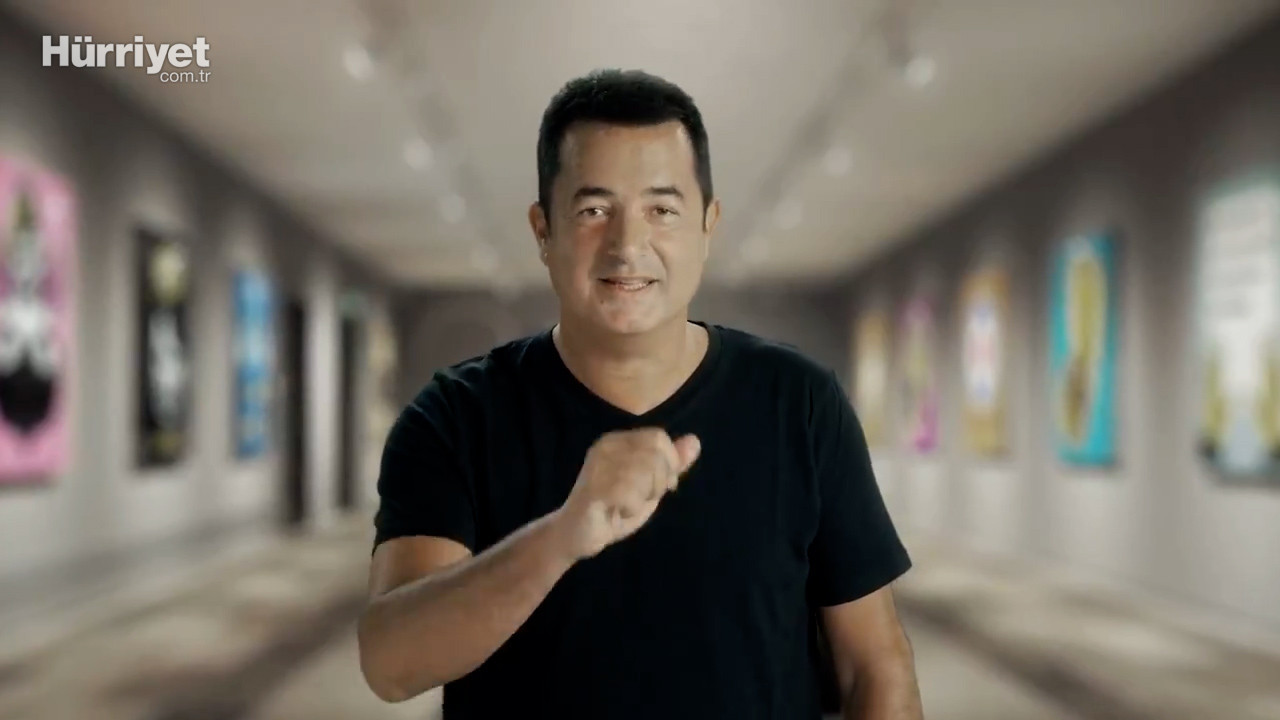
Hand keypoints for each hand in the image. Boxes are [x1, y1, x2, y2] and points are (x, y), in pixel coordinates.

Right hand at [553, 428, 700, 560]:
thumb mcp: (649, 487)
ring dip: (643, 497)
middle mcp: (606, 447)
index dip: (669, 464)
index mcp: (618, 441)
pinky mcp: (592, 488)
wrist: (574, 536)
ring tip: (626, 505)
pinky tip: (617, 512)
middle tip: (642, 498)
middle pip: (655, 453)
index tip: (662, 486)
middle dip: (659, 482)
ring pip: (644, 473)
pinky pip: (629, 493)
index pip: (658, 438)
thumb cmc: (613, 509)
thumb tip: (695, 441)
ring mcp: (597, 466)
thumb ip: (671, 466)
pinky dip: (631, 508)